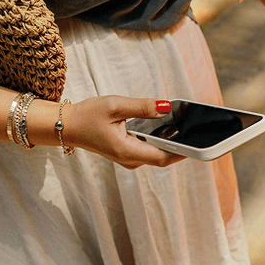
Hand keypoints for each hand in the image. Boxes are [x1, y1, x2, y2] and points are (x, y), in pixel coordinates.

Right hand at [64, 96, 184, 168]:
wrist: (67, 126)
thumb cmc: (87, 116)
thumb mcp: (115, 105)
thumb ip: (142, 107)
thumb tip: (167, 107)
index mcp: (126, 151)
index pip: (162, 157)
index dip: (182, 152)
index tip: (198, 143)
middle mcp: (130, 159)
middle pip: (162, 156)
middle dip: (178, 143)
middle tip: (192, 127)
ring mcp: (129, 158)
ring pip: (156, 152)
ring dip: (168, 140)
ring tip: (180, 123)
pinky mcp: (127, 153)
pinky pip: (148, 149)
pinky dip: (157, 138)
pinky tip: (162, 125)